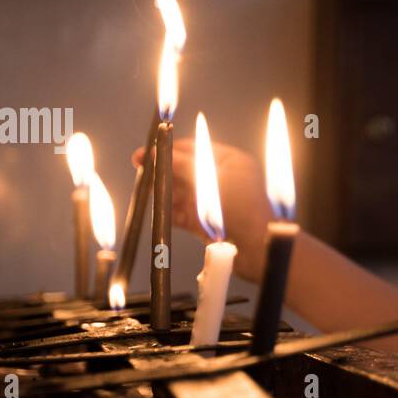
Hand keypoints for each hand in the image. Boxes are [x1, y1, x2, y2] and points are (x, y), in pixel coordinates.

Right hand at [132, 137, 271, 281]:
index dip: (170, 149)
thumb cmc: (242, 206)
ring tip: (144, 188)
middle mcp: (220, 180)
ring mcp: (211, 203)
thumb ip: (183, 164)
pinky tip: (153, 206)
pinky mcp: (203, 224)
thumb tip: (157, 152)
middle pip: (184, 171)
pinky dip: (167, 210)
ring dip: (162, 190)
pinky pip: (180, 213)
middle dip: (163, 170)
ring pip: (179, 193)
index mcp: (229, 161)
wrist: (257, 248)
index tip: (148, 149)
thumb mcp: (212, 178)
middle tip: (140, 168)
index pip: (195, 149)